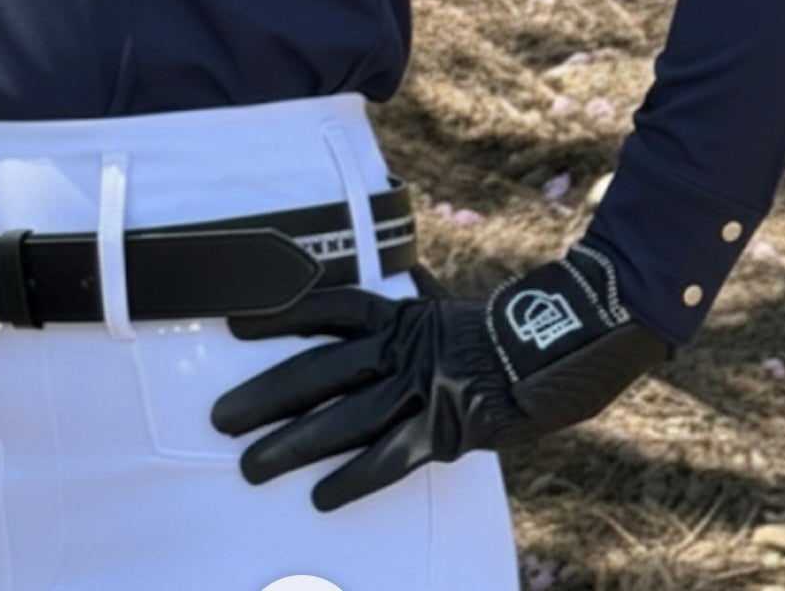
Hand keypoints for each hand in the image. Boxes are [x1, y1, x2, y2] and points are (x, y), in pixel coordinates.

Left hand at [210, 245, 673, 511]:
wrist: (567, 342)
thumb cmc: (502, 330)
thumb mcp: (445, 310)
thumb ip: (406, 308)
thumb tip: (381, 287)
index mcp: (401, 313)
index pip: (328, 305)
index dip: (281, 309)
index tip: (234, 319)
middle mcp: (404, 346)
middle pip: (321, 368)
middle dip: (267, 393)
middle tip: (218, 416)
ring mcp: (425, 385)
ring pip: (346, 416)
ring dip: (294, 443)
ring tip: (250, 466)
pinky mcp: (448, 425)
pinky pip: (394, 456)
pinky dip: (356, 476)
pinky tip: (321, 497)